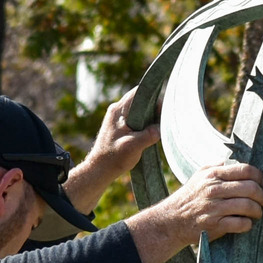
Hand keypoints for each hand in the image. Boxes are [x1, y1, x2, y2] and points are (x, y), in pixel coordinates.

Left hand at [66, 88, 162, 214]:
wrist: (99, 169)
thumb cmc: (114, 158)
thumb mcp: (134, 146)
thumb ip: (149, 135)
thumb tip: (160, 128)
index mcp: (118, 111)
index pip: (139, 92)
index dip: (153, 97)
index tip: (163, 109)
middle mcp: (117, 110)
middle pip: (141, 100)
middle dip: (153, 109)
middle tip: (162, 121)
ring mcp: (118, 118)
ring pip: (139, 110)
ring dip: (149, 118)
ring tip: (157, 128)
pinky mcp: (120, 126)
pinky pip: (136, 118)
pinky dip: (144, 123)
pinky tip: (149, 133)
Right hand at [126, 161, 262, 262]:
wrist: (171, 220)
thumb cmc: (188, 197)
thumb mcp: (199, 176)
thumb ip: (216, 167)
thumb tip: (234, 162)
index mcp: (213, 175)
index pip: (245, 170)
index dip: (258, 176)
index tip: (262, 183)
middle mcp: (214, 190)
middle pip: (250, 188)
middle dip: (262, 195)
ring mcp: (215, 208)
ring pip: (248, 206)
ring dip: (258, 211)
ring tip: (257, 213)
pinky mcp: (215, 225)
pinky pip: (241, 223)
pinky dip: (248, 224)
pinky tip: (246, 223)